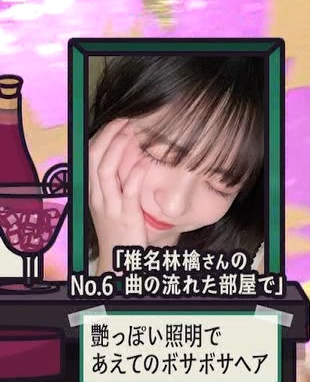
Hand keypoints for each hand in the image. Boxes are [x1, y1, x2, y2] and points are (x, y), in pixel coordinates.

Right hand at [87, 119, 150, 271]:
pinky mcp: (126, 217)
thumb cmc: (120, 229)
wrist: (117, 261)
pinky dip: (135, 175)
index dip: (103, 136)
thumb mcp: (114, 203)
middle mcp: (98, 196)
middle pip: (95, 159)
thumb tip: (133, 157)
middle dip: (110, 136)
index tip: (119, 120)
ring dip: (120, 149)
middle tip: (127, 119)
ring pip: (107, 173)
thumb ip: (119, 182)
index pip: (91, 157)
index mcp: (94, 191)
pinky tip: (145, 162)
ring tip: (133, 133)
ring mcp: (110, 207)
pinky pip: (128, 193)